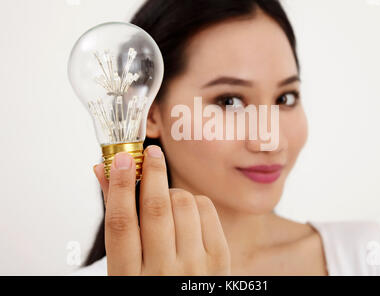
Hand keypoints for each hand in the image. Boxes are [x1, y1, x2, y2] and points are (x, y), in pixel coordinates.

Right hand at [93, 145, 230, 275]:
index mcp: (129, 277)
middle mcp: (162, 273)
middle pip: (155, 209)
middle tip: (152, 153)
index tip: (123, 159)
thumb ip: (117, 217)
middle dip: (153, 173)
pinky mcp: (219, 259)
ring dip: (172, 191)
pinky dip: (194, 200)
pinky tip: (186, 209)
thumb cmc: (151, 280)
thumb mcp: (125, 262)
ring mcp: (194, 267)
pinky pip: (206, 210)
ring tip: (166, 198)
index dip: (121, 186)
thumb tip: (105, 171)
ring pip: (183, 204)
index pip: (121, 223)